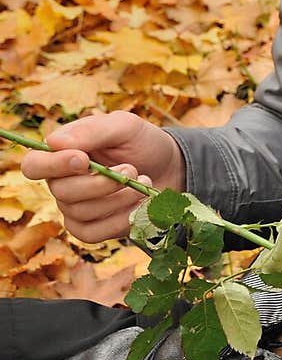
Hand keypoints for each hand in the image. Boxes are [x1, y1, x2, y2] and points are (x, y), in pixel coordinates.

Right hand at [20, 112, 185, 242]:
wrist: (170, 168)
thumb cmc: (141, 143)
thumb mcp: (124, 126)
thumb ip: (91, 131)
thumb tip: (54, 142)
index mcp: (62, 153)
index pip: (33, 165)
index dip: (53, 165)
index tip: (83, 160)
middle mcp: (62, 182)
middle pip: (61, 192)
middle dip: (100, 183)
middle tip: (131, 169)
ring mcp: (74, 208)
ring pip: (80, 212)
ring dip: (117, 198)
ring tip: (143, 181)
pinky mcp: (90, 229)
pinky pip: (92, 233)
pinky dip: (120, 219)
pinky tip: (139, 203)